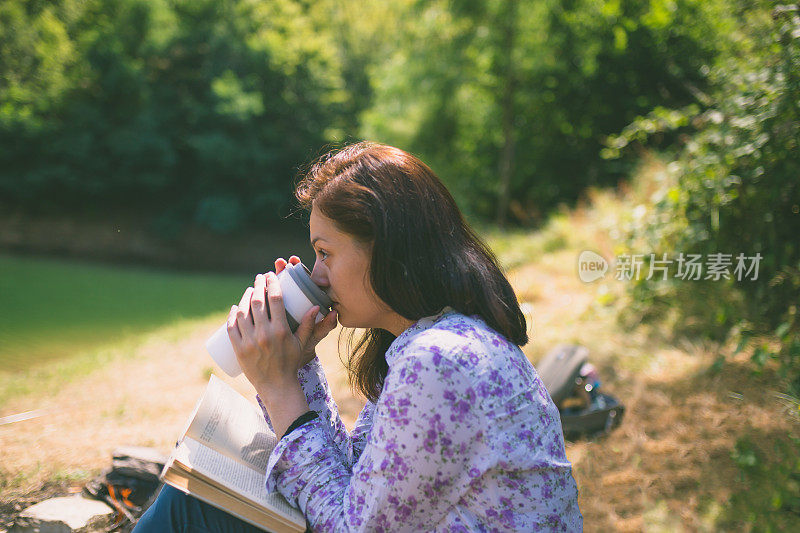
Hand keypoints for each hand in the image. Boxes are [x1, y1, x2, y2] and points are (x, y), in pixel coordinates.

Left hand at [227, 257, 337, 390]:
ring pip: (243, 312)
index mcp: (281, 330)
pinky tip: (236, 307)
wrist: (276, 386)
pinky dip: (232, 315)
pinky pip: (231, 327)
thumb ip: (308, 324)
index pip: (275, 299)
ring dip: (245, 297)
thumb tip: (316, 305)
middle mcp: (264, 334)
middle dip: (258, 285)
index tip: (271, 275)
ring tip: (249, 291)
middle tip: (259, 279)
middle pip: (257, 302)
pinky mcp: (239, 349)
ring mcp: (249, 342)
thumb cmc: (290, 363)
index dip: (272, 283)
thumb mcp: (301, 343)